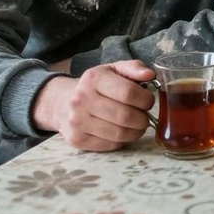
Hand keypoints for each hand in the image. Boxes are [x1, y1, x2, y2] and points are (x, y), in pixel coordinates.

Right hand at [32, 59, 155, 150]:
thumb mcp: (114, 70)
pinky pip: (110, 145)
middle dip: (143, 118)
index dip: (145, 99)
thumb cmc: (96, 86)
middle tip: (144, 116)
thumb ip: (134, 68)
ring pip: (119, 133)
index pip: (128, 92)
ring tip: (137, 125)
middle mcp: (82, 100)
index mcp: (94, 79)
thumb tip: (149, 74)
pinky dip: (122, 141)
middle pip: (125, 116)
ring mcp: (77, 121)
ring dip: (136, 132)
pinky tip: (122, 132)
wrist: (63, 103)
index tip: (148, 101)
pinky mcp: (77, 139)